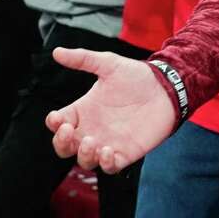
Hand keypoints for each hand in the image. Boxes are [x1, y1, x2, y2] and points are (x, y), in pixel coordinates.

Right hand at [46, 48, 175, 173]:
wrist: (165, 87)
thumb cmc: (136, 76)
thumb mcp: (108, 63)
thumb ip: (82, 59)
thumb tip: (56, 51)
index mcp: (84, 109)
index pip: (59, 122)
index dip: (53, 123)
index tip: (57, 118)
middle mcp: (92, 128)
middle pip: (66, 146)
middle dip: (61, 143)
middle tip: (68, 131)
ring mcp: (107, 142)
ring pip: (85, 160)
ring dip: (83, 155)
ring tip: (91, 141)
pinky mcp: (125, 153)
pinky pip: (109, 167)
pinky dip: (105, 163)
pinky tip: (107, 151)